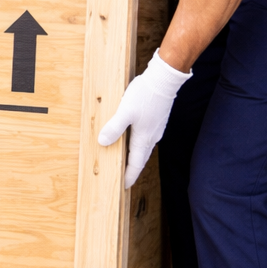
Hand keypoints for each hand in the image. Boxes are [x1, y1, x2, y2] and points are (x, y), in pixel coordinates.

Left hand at [98, 50, 191, 187]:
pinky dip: (139, 144)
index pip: (136, 164)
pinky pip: (147, 138)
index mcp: (143, 138)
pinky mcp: (157, 120)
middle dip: (133, 169)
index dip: (129, 176)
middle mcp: (152, 137)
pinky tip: (133, 139)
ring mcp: (156, 129)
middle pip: (141, 158)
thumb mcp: (125, 111)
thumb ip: (114, 127)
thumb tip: (102, 142)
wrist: (164, 80)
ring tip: (128, 162)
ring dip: (136, 157)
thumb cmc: (145, 95)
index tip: (124, 187)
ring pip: (145, 148)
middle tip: (125, 179)